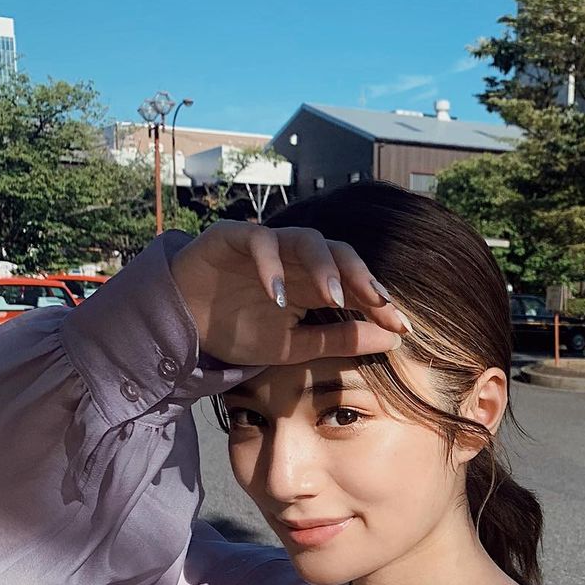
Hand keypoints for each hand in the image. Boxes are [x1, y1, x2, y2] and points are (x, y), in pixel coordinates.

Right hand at [169, 220, 410, 365]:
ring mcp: (266, 245)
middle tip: (381, 304)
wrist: (182, 325)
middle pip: (340, 254)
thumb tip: (394, 339)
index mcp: (314, 283)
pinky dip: (271, 264)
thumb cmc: (238, 330)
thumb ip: (340, 341)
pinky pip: (258, 240)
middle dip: (363, 277)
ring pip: (306, 239)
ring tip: (334, 298)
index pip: (356, 284)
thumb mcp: (294, 347)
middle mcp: (296, 259)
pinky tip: (278, 294)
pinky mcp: (233, 237)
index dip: (381, 302)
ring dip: (324, 267)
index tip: (403, 327)